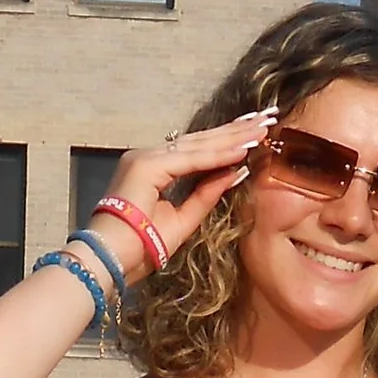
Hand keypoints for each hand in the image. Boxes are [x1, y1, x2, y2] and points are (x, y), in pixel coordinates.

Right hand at [86, 112, 274, 278]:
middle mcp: (149, 156)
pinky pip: (191, 159)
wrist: (109, 260)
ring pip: (199, 144)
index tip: (257, 134)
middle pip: (201, 140)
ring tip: (264, 126)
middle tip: (268, 117)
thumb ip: (207, 194)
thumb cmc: (139, 248)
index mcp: (154, 168)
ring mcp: (146, 157)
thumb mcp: (183, 220)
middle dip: (237, 129)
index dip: (229, 141)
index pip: (198, 150)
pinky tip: (244, 147)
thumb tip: (236, 171)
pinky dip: (219, 154)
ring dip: (234, 136)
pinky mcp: (147, 165)